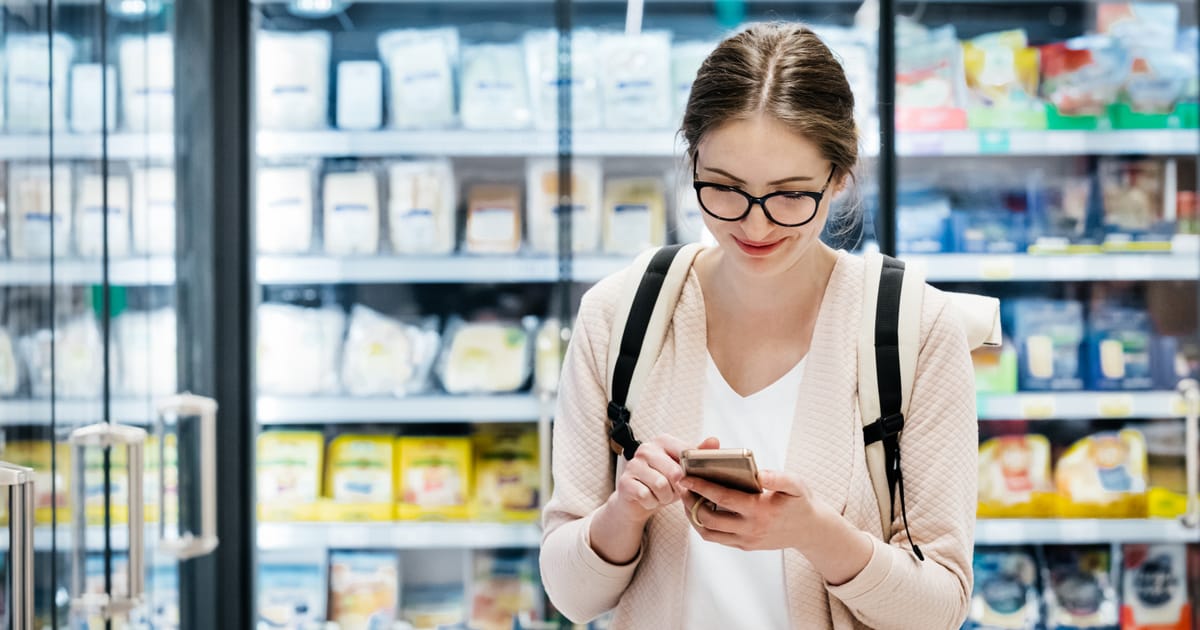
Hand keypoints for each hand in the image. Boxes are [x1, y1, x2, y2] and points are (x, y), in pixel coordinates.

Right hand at [609, 435, 720, 524]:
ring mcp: (633, 464)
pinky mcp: (624, 481)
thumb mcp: (683, 469)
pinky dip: (651, 503)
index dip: (690, 472)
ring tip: (661, 496)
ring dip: (665, 497)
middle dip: (677, 488)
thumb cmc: (664, 481)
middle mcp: (646, 448)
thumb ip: (698, 455)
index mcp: (663, 441)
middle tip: (673, 491)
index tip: (688, 479)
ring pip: (660, 485)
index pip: (686, 454)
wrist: (637, 500)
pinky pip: (646, 496)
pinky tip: (649, 499)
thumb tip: (714, 441)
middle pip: (674, 472)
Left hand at [680, 468, 831, 551]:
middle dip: (691, 502)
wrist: (811, 531)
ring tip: (688, 497)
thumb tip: (759, 473)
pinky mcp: (744, 546)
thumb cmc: (801, 503)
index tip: (686, 477)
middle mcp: (750, 529)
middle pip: (709, 519)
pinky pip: (716, 538)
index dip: (702, 487)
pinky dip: (703, 525)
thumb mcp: (796, 485)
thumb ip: (778, 478)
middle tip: (682, 485)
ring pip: (708, 533)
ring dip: (693, 515)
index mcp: (761, 511)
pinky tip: (700, 508)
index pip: (723, 499)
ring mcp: (746, 540)